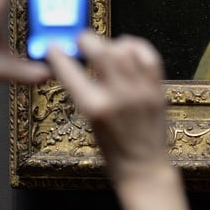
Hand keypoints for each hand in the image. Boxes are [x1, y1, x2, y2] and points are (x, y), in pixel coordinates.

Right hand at [46, 31, 168, 182]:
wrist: (144, 169)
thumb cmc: (113, 152)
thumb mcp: (89, 122)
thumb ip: (83, 93)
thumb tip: (74, 66)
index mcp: (95, 109)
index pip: (70, 71)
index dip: (57, 55)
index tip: (53, 48)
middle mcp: (118, 97)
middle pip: (101, 50)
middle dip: (86, 40)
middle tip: (81, 41)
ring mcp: (141, 91)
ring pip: (125, 49)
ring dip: (111, 43)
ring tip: (106, 48)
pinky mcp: (157, 90)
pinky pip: (149, 56)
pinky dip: (136, 47)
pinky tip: (128, 51)